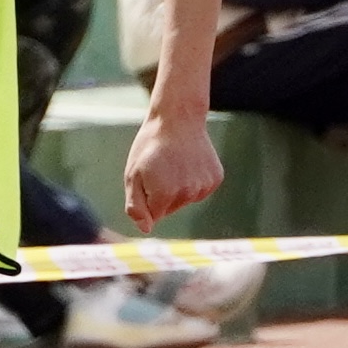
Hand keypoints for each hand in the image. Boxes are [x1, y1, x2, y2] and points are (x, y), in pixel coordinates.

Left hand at [124, 107, 223, 226]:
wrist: (179, 118)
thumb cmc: (150, 146)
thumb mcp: (133, 174)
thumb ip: (136, 205)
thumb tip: (146, 229)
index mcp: (163, 194)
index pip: (153, 215)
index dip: (146, 196)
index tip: (146, 176)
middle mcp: (187, 194)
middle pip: (170, 209)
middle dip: (162, 194)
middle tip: (160, 168)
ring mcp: (203, 187)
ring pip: (185, 200)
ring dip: (178, 188)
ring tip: (175, 163)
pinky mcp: (215, 179)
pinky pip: (199, 191)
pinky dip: (193, 181)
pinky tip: (189, 163)